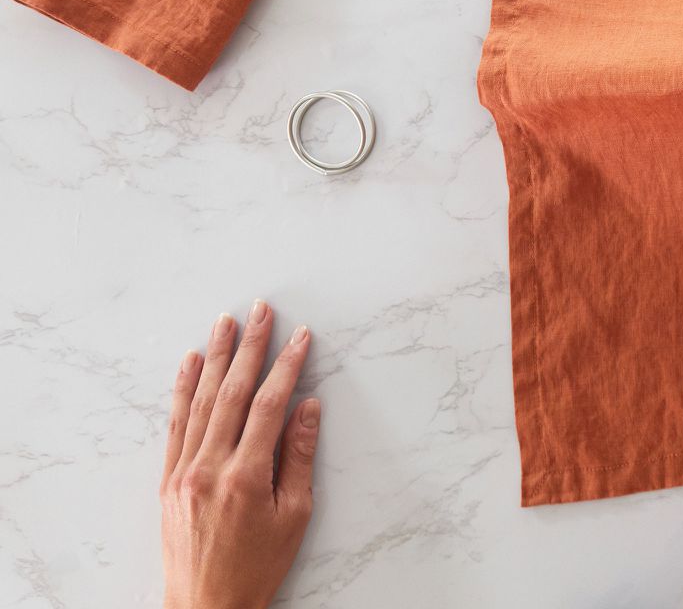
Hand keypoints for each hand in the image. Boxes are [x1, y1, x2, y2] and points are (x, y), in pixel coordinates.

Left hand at [160, 302, 318, 608]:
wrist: (207, 606)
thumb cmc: (258, 565)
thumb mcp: (294, 514)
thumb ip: (299, 456)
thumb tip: (307, 408)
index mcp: (245, 477)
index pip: (268, 405)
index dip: (287, 367)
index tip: (301, 336)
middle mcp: (209, 468)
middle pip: (231, 393)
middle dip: (250, 347)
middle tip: (261, 310)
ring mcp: (184, 472)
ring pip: (200, 401)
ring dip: (216, 357)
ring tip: (226, 322)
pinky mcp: (169, 479)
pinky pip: (176, 424)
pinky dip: (183, 389)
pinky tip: (191, 363)